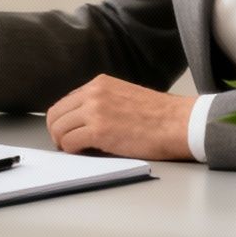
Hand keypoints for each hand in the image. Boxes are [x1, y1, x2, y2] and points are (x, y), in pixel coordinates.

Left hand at [44, 75, 195, 160]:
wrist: (179, 123)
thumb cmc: (159, 115)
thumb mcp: (124, 96)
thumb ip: (103, 102)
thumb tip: (84, 119)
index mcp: (99, 84)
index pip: (66, 101)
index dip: (63, 120)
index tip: (67, 131)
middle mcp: (94, 93)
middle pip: (56, 114)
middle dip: (57, 132)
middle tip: (65, 144)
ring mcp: (95, 111)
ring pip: (59, 129)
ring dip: (63, 142)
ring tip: (75, 150)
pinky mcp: (99, 131)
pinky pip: (70, 142)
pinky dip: (72, 150)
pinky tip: (83, 153)